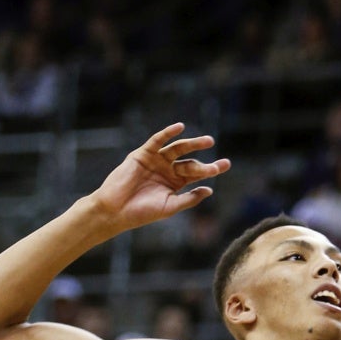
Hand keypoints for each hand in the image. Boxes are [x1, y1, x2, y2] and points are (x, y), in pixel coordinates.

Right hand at [90, 123, 230, 231]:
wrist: (115, 211)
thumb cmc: (142, 212)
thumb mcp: (170, 206)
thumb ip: (189, 199)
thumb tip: (209, 190)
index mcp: (175, 182)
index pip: (197, 173)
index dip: (211, 169)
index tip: (225, 165)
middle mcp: (168, 170)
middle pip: (190, 161)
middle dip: (205, 160)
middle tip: (221, 159)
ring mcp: (156, 161)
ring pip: (177, 149)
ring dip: (192, 144)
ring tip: (208, 141)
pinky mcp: (142, 154)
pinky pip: (156, 141)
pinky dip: (167, 133)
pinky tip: (179, 127)